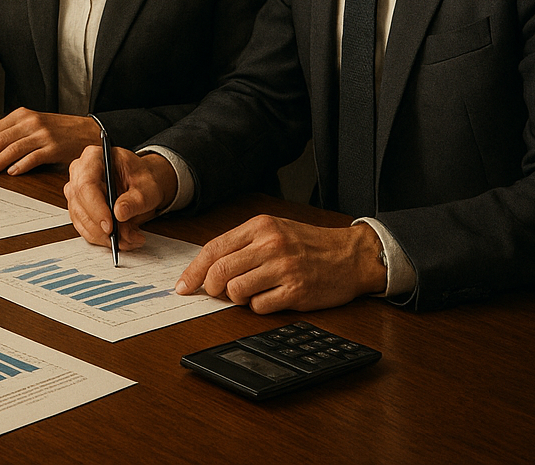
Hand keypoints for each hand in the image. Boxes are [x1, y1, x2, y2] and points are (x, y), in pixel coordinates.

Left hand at [0, 108, 97, 176]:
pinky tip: (11, 172)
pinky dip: (20, 165)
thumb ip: (12, 133)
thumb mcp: (32, 125)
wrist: (87, 130)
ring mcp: (42, 134)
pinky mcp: (54, 147)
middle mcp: (30, 122)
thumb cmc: (57, 130)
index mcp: (21, 115)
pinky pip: (33, 157)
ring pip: (12, 149)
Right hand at [64, 144, 176, 251]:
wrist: (141, 184)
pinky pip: (84, 228)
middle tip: (125, 237)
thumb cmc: (142, 179)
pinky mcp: (78, 209)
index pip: (86, 184)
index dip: (96, 208)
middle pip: (80, 204)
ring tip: (130, 238)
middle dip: (102, 227)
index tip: (110, 226)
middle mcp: (80, 173)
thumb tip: (119, 213)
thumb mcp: (147, 187)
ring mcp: (76, 192)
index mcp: (94, 157)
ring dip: (104, 236)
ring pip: (81, 220)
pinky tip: (121, 239)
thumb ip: (135, 199)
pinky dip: (102, 239)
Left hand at [174, 216, 387, 312]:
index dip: (193, 270)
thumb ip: (242, 244)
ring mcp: (284, 269)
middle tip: (214, 292)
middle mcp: (271, 245)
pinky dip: (256, 307)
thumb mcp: (274, 230)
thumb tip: (207, 266)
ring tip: (248, 292)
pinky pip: (259, 307)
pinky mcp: (296, 292)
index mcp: (260, 227)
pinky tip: (268, 298)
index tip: (183, 285)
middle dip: (210, 287)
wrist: (351, 256)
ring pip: (236, 291)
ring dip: (235, 298)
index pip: (214, 249)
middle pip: (220, 272)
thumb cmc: (309, 244)